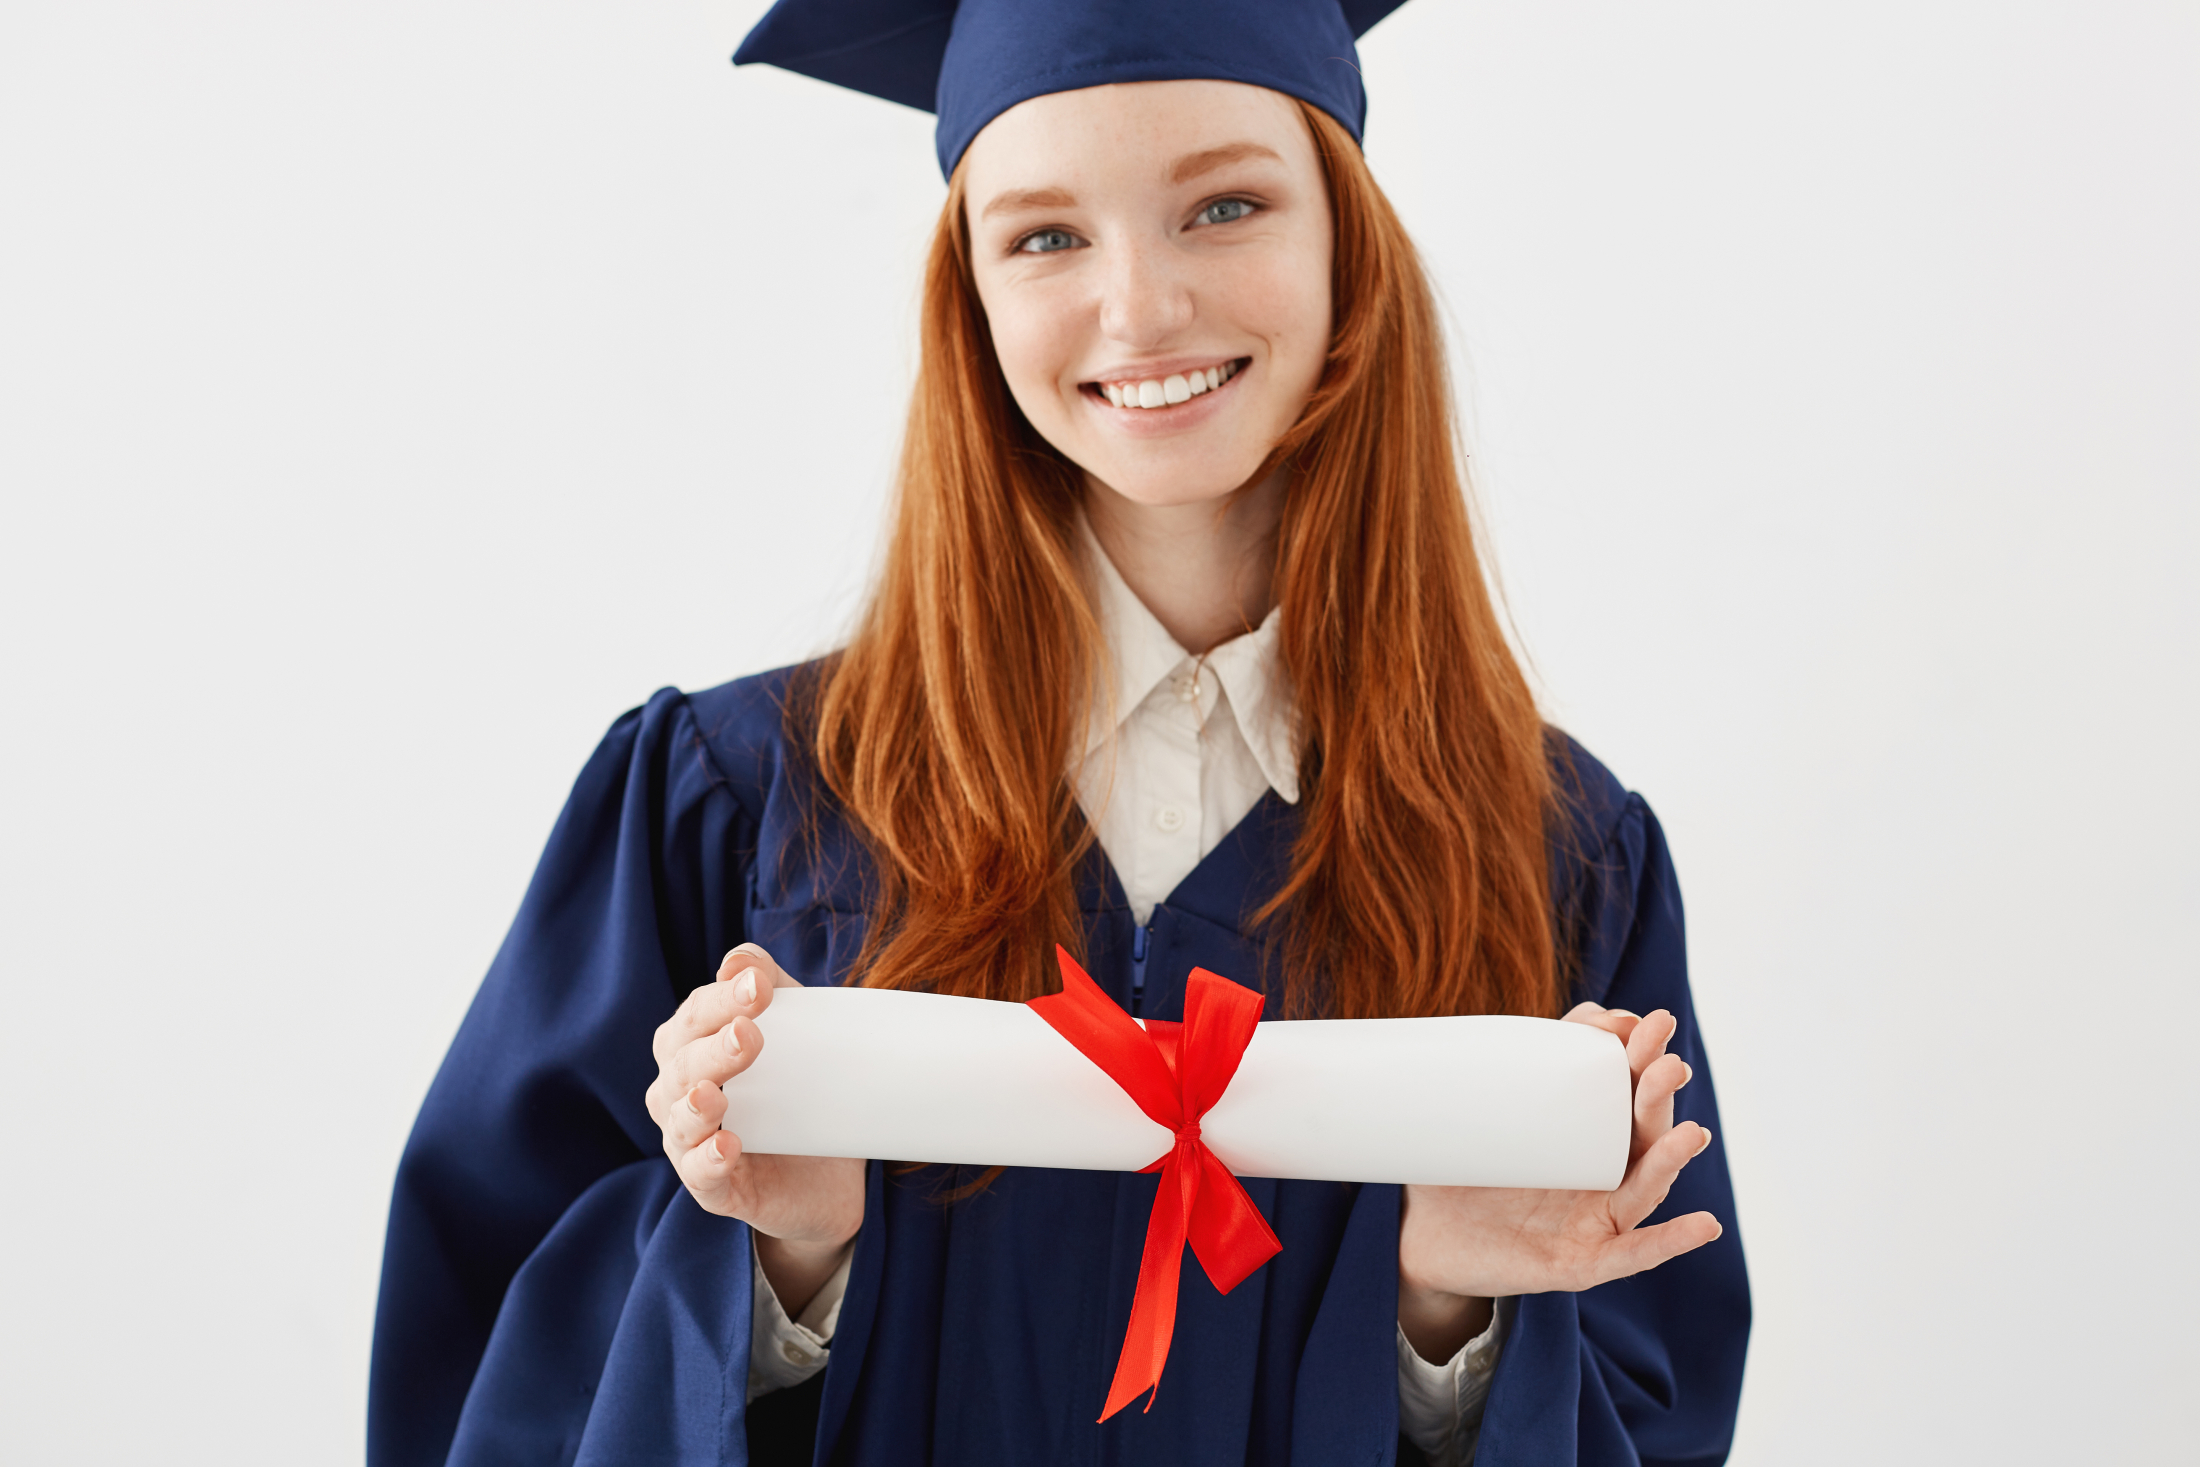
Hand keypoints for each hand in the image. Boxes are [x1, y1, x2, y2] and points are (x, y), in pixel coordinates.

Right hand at [645, 943, 865, 1314]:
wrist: (831, 1173)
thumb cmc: (800, 1090)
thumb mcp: (795, 1030)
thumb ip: (769, 985)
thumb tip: (738, 961)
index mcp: (691, 1051)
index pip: (693, 1018)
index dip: (719, 999)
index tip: (759, 985)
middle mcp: (680, 1095)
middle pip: (681, 1066)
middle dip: (711, 1048)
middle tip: (748, 1033)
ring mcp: (692, 1144)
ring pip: (680, 1122)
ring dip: (695, 1105)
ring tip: (716, 1094)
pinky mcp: (715, 1189)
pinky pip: (699, 1176)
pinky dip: (707, 1161)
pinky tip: (726, 1146)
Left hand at [1395, 1003, 1721, 1361]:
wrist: (1422, 1239)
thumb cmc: (1453, 1173)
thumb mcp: (1465, 1117)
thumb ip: (1474, 1075)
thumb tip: (1466, 1027)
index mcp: (1579, 1133)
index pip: (1614, 1086)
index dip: (1627, 1055)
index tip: (1631, 1021)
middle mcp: (1596, 1174)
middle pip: (1639, 1130)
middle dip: (1657, 1094)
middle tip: (1669, 1061)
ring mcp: (1591, 1220)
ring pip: (1642, 1188)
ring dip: (1670, 1161)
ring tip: (1693, 1133)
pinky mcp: (1579, 1263)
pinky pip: (1631, 1255)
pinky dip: (1669, 1241)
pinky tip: (1705, 1225)